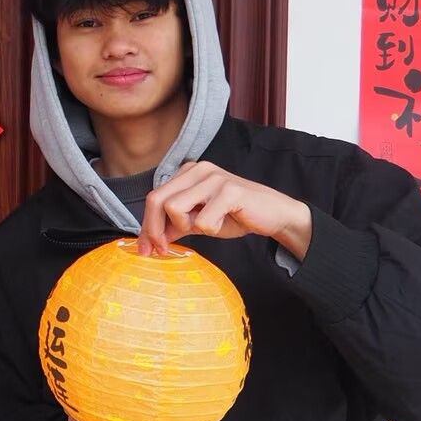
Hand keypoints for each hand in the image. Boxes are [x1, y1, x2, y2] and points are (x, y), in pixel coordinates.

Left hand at [139, 161, 311, 260]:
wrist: (273, 215)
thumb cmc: (236, 215)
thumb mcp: (199, 221)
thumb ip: (175, 225)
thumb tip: (150, 241)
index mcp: (188, 172)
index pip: (154, 197)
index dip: (147, 225)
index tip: (146, 249)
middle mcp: (198, 169)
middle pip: (157, 200)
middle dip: (154, 229)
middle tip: (162, 250)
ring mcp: (213, 178)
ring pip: (174, 208)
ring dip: (186, 226)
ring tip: (206, 227)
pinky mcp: (229, 190)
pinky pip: (203, 220)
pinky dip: (210, 230)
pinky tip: (223, 224)